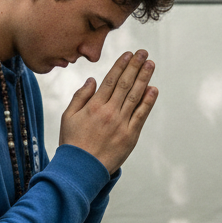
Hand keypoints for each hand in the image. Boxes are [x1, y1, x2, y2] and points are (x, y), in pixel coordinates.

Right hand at [58, 50, 157, 174]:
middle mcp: (109, 112)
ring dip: (144, 78)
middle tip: (143, 53)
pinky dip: (148, 101)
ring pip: (135, 96)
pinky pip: (141, 115)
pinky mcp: (130, 136)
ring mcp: (121, 124)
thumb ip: (80, 97)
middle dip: (135, 66)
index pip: (110, 80)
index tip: (129, 54)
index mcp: (94, 106)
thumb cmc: (73, 143)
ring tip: (150, 64)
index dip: (121, 65)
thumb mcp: (68, 117)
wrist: (81, 169)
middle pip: (125, 84)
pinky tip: (153, 89)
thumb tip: (93, 80)